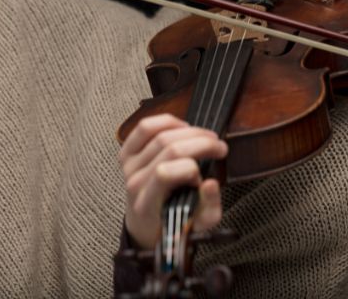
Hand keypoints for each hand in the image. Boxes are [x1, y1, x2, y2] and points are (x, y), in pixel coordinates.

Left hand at [118, 113, 227, 249]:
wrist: (146, 225)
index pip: (164, 174)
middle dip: (201, 143)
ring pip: (160, 135)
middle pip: (168, 149)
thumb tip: (210, 183)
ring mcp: (128, 166)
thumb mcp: (197, 226)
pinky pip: (144, 127)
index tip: (205, 178)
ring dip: (191, 131)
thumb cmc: (173, 224)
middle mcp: (134, 182)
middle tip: (220, 147)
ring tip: (206, 138)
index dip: (191, 170)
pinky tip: (184, 127)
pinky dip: (167, 121)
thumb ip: (209, 207)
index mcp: (147, 204)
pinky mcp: (127, 153)